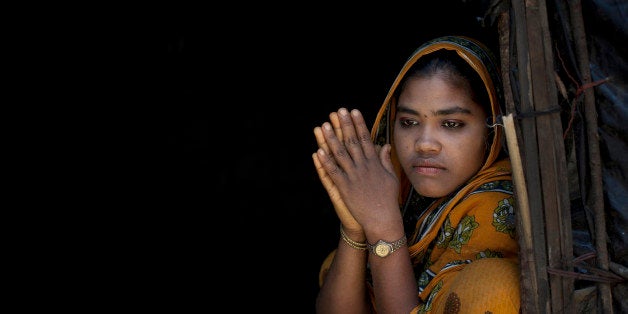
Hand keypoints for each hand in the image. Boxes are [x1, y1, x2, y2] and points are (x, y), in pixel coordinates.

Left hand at [315, 108, 399, 230]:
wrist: (383, 218)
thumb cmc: (388, 199)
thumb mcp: (391, 177)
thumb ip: (385, 159)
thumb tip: (384, 145)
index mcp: (374, 162)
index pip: (365, 139)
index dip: (359, 124)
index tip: (353, 111)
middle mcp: (363, 166)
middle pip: (352, 142)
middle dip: (344, 125)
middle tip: (338, 111)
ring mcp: (353, 176)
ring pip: (340, 154)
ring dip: (331, 139)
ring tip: (324, 125)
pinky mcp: (345, 187)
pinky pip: (333, 171)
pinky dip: (326, 161)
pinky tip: (318, 151)